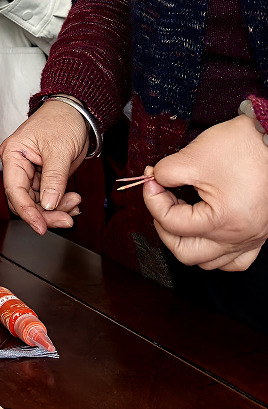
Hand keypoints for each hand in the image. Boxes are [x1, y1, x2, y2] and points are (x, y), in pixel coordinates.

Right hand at [0, 100, 86, 233]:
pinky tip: (73, 202)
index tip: (41, 226)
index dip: (27, 211)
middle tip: (67, 219)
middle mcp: (19, 165)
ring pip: (38, 202)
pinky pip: (49, 197)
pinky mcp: (44, 177)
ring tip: (75, 203)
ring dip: (57, 209)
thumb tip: (49, 205)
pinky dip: (61, 203)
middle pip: (25, 200)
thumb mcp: (59, 150)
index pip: (15, 190)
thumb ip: (54, 179)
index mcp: (13, 155)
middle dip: (46, 213)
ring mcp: (31, 172)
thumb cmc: (62, 121)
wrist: (76, 112)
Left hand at [143, 114, 267, 270]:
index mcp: (223, 221)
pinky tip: (205, 232)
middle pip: (185, 252)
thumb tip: (154, 180)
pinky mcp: (259, 233)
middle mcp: (239, 237)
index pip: (171, 223)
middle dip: (165, 227)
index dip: (153, 199)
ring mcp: (251, 238)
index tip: (151, 180)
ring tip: (183, 213)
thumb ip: (166, 173)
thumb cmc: (242, 147)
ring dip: (188, 242)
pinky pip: (234, 259)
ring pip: (209, 261)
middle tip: (161, 201)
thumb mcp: (193, 157)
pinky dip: (215, 251)